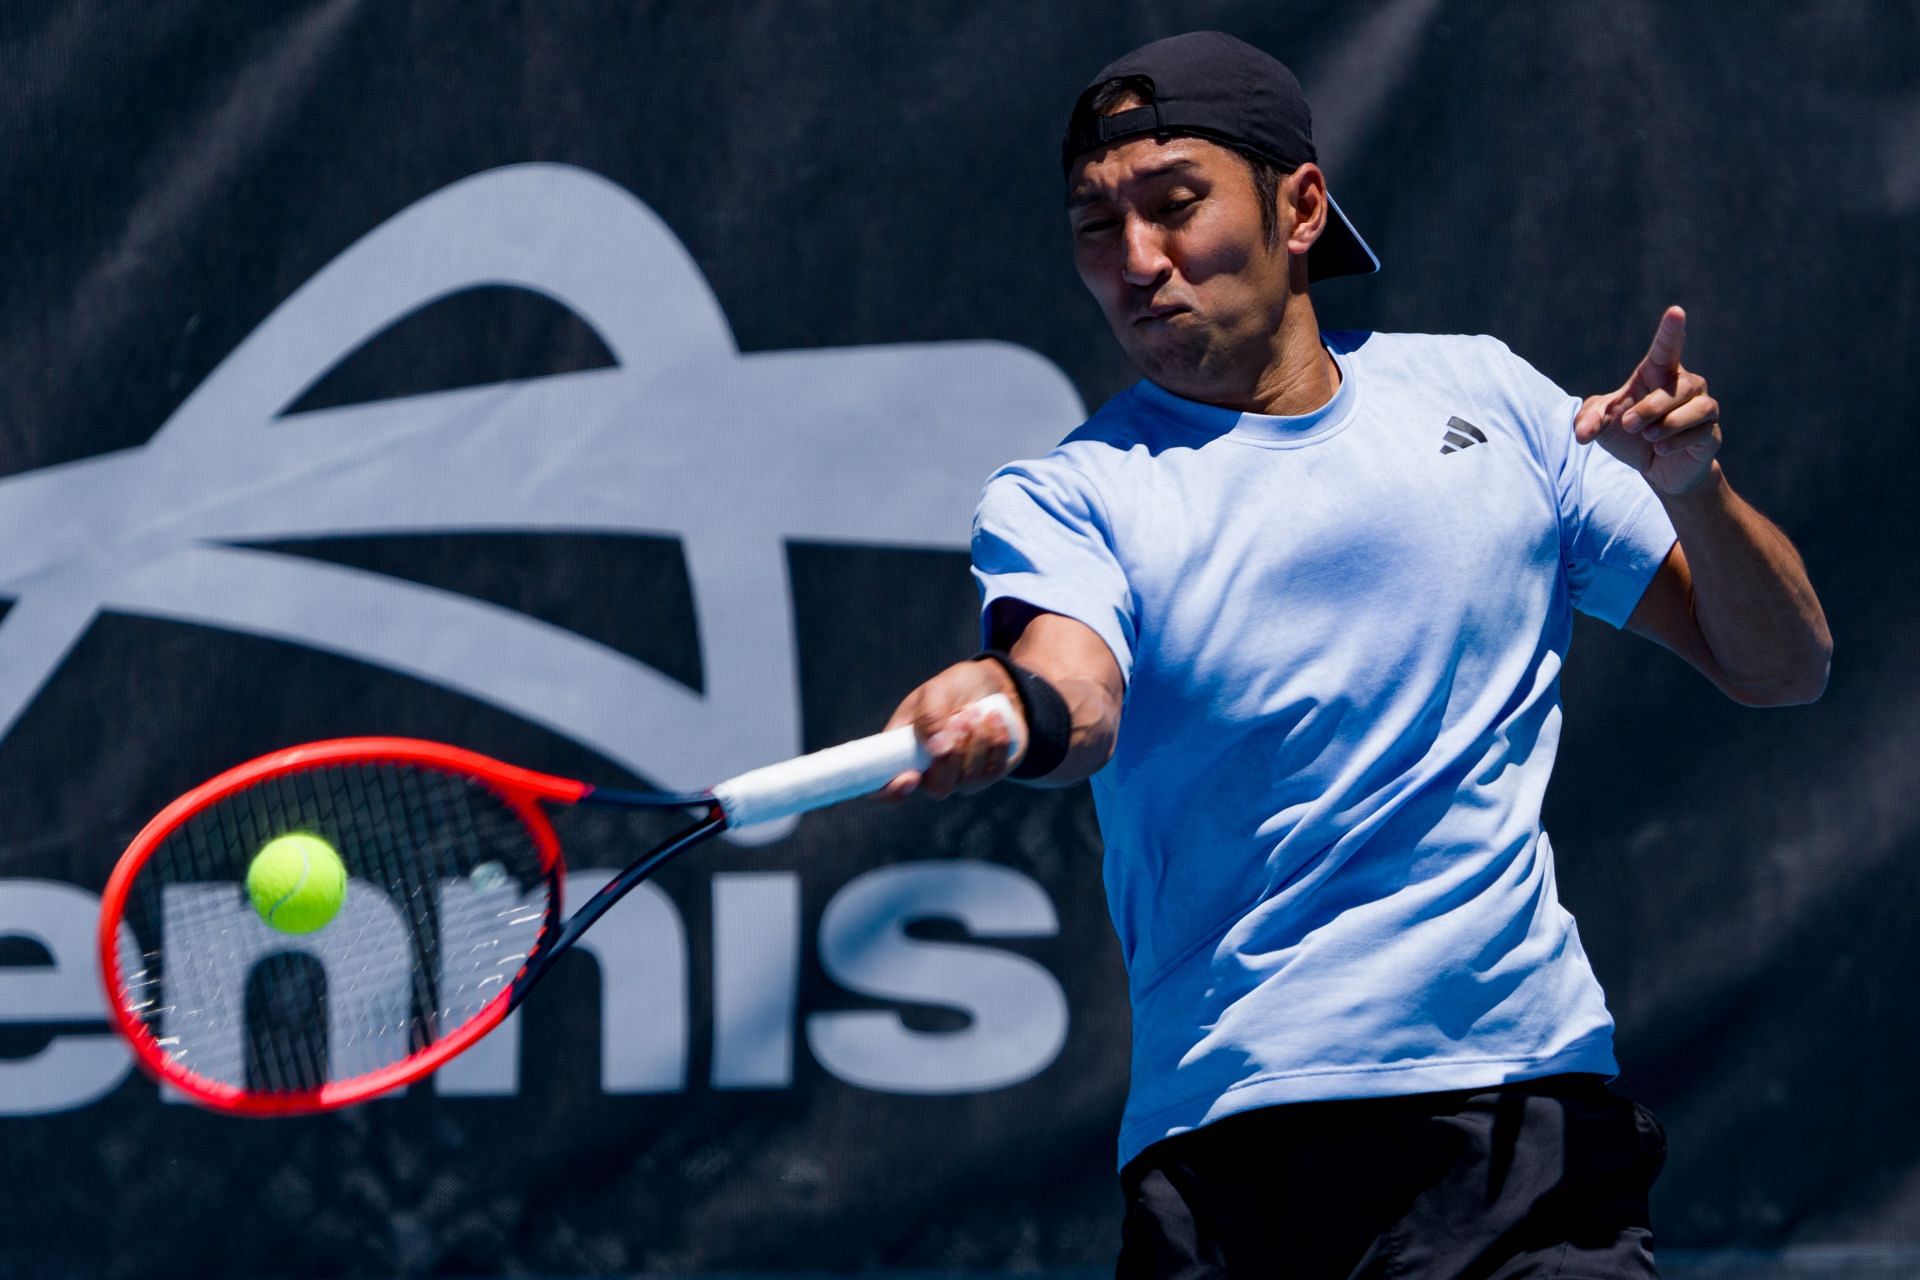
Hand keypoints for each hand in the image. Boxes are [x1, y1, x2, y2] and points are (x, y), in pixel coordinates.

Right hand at [878, 659, 1026, 800]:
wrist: (993, 683)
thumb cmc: (955, 687)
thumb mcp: (936, 690)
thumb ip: (930, 716)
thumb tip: (937, 750)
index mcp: (903, 753)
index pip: (884, 788)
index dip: (891, 792)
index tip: (911, 776)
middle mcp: (930, 772)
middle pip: (938, 788)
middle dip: (953, 754)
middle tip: (961, 717)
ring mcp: (961, 778)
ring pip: (969, 780)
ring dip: (977, 740)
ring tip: (976, 710)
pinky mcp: (989, 773)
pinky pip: (994, 771)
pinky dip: (996, 741)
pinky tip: (995, 718)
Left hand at [1574, 306, 1722, 496]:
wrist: (1654, 469)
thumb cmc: (1628, 435)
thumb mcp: (1600, 426)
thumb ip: (1588, 421)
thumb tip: (1583, 433)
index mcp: (1658, 373)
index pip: (1666, 347)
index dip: (1671, 330)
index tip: (1676, 311)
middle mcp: (1685, 384)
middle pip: (1675, 388)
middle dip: (1649, 408)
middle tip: (1628, 424)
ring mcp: (1702, 406)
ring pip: (1695, 407)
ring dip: (1666, 423)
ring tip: (1649, 436)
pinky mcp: (1711, 432)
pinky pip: (1701, 431)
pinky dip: (1677, 441)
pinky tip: (1661, 449)